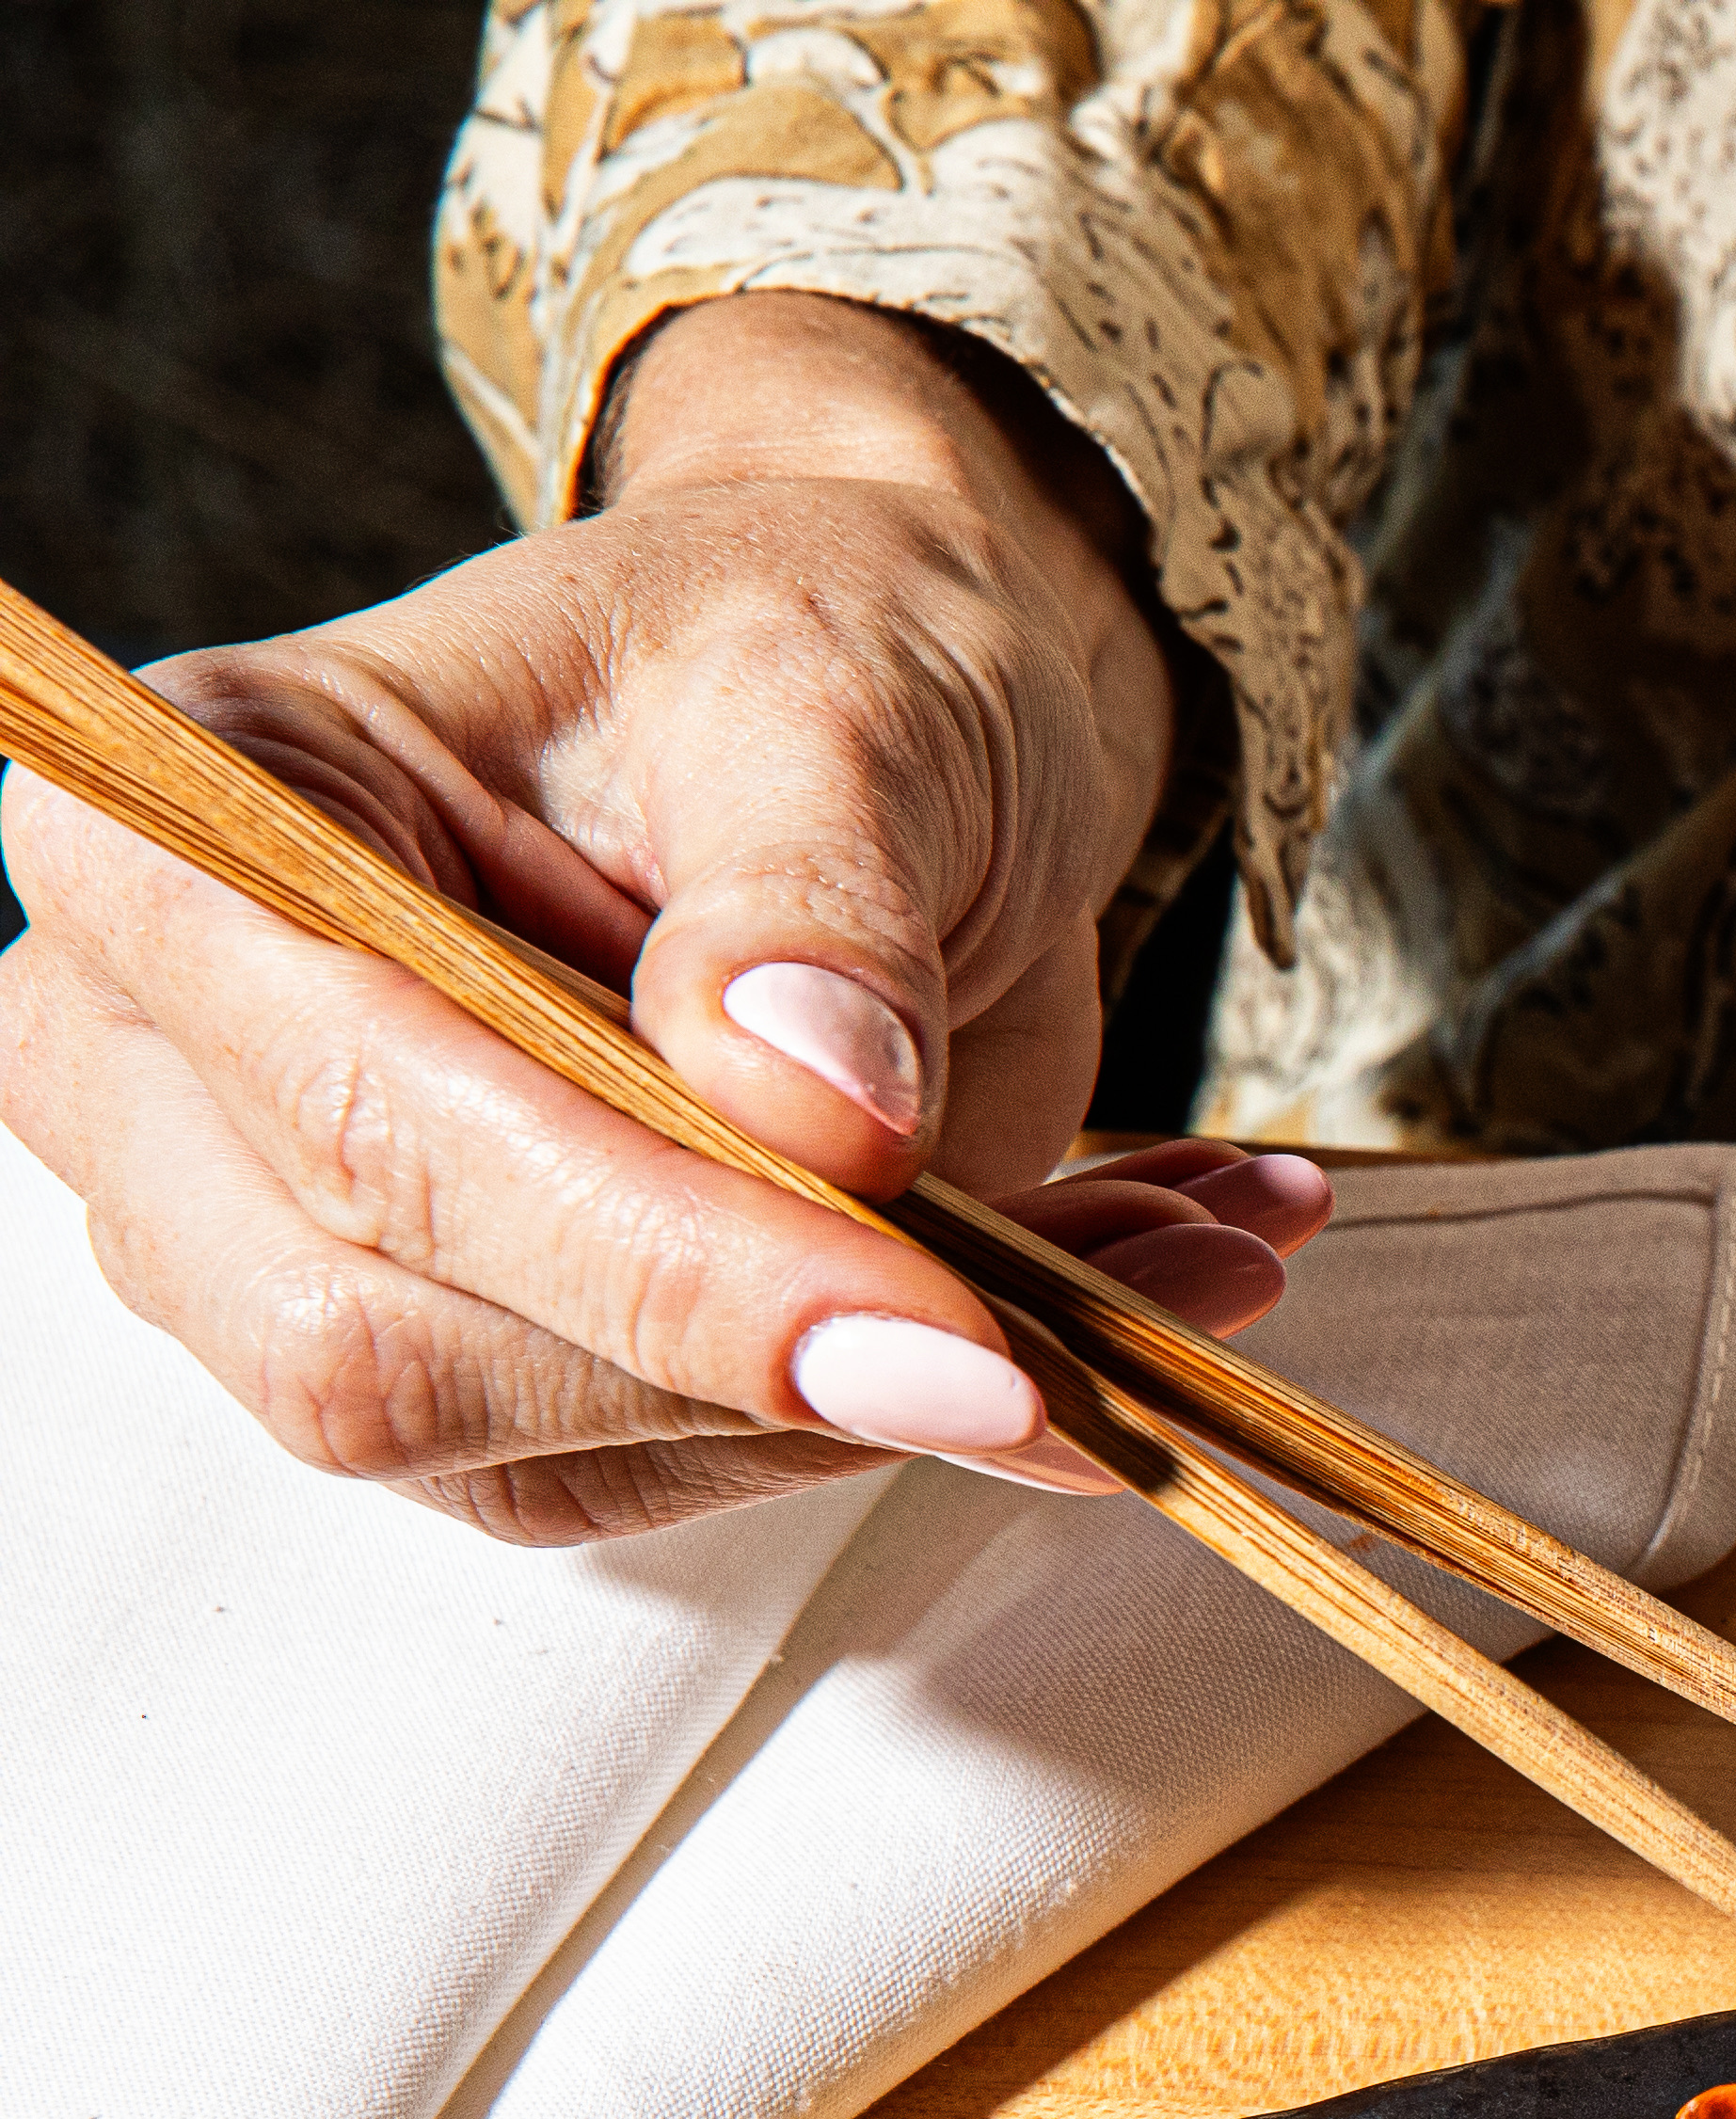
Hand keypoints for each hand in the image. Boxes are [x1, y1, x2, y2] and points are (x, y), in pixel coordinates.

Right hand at [0, 293, 1322, 1543]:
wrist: (878, 712)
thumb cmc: (796, 640)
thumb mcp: (827, 697)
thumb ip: (806, 900)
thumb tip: (811, 1103)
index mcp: (187, 834)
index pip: (372, 1119)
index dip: (652, 1259)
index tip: (936, 1330)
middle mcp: (183, 1064)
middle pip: (392, 1347)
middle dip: (753, 1374)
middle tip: (1063, 1357)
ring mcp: (307, 1239)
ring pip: (549, 1455)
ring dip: (887, 1408)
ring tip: (1161, 1273)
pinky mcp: (488, 1359)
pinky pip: (686, 1469)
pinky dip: (924, 1418)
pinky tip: (1107, 1315)